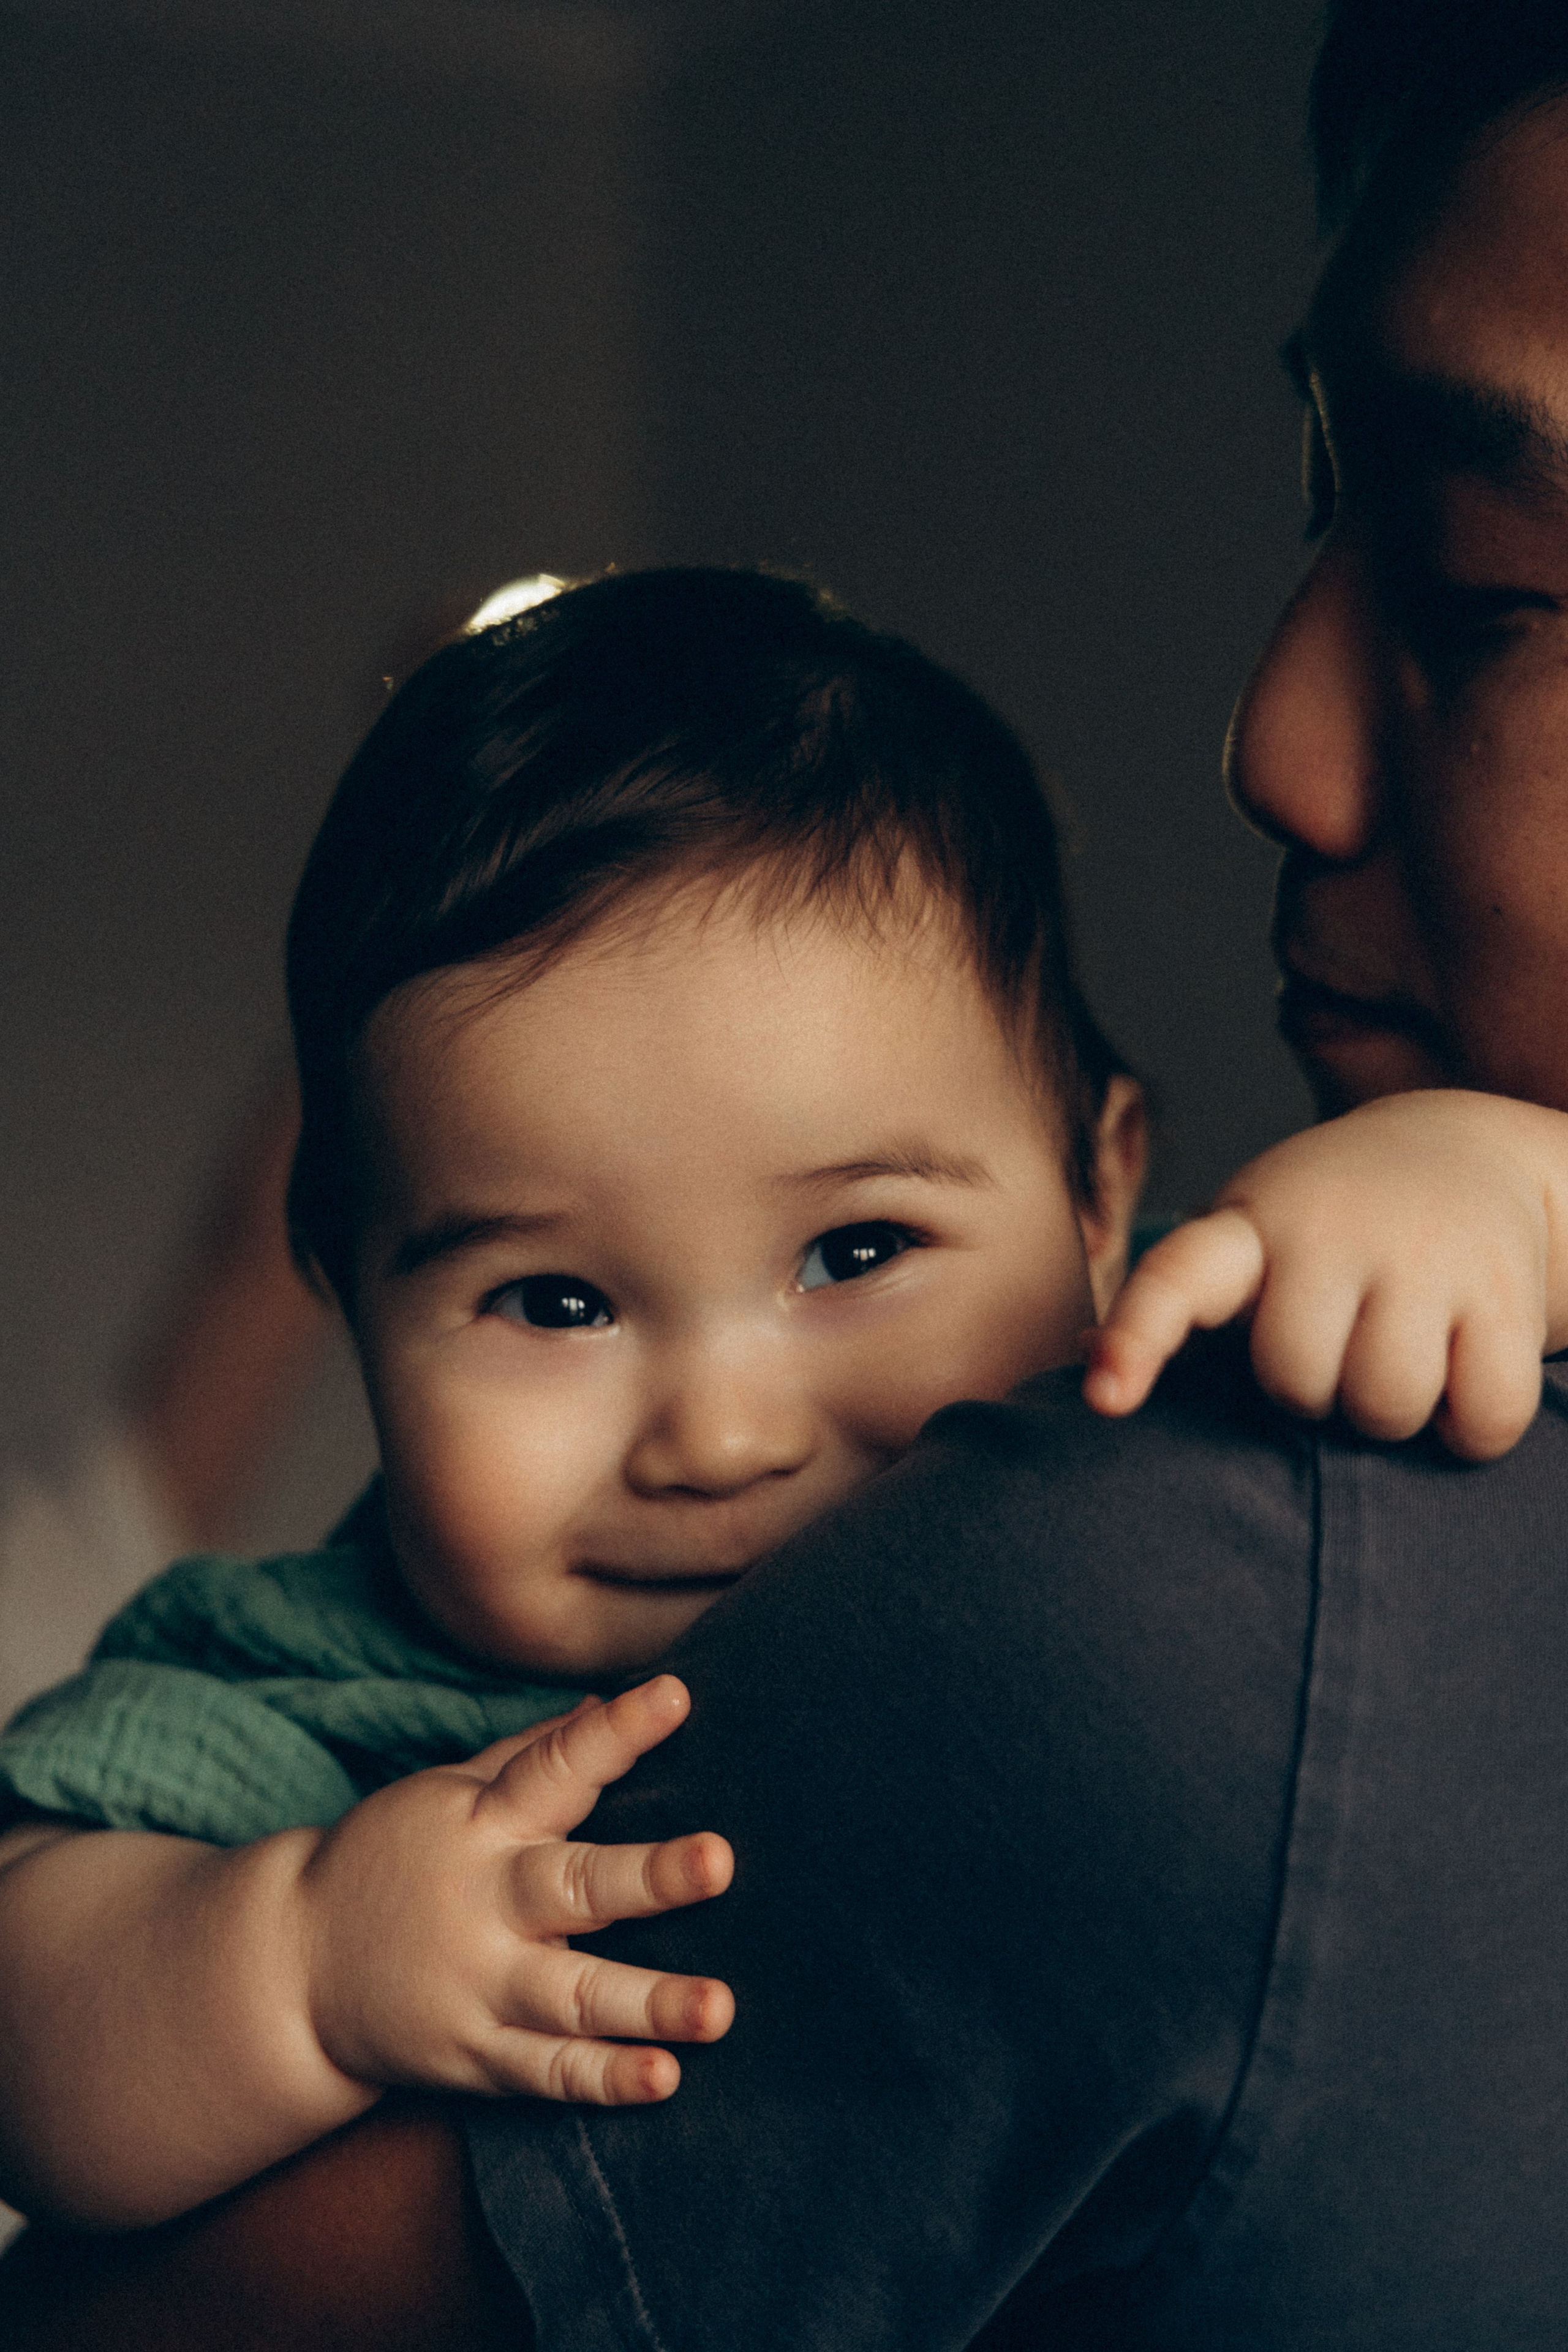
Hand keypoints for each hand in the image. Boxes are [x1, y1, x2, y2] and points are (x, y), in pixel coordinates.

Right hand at [294, 1674, 733, 2105]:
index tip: (675, 1695)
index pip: (553, 1766)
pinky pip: (548, 2072)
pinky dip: (603, 2080)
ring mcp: (477, 1987)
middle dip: (648, 1876)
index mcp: (480, 1823)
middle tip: (719, 1861)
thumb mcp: (443, 1793)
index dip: (614, 1731)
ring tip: (719, 2008)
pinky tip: (664, 2078)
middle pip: (572, 1886)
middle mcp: (483, 1903)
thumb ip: (528, 1754)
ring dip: (648, 2004)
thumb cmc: (388, 1860)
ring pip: (572, 1997)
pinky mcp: (473, 2056)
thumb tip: (606, 1701)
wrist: (289, 1969)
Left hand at [1082, 1091, 1567, 1459]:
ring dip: (1391, 1412)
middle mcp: (1332, 1230)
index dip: (1138, 1339)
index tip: (1105, 1398)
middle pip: (1296, 1379)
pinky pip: (1482, 1417)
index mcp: (1249, 1227)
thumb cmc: (1324, 1228)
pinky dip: (1473, 1426)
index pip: (1177, 1278)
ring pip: (1385, 1406)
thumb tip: (1087, 1365)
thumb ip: (1179, 1307)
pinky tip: (1464, 1373)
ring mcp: (1425, 1254)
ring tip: (1398, 1355)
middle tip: (1337, 1349)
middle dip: (1314, 1392)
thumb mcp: (1245, 1240)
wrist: (1465, 1152)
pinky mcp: (1508, 1291)